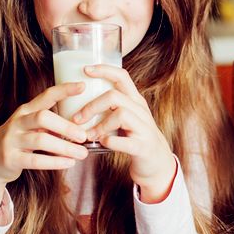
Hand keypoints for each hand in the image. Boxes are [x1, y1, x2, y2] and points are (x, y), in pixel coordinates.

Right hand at [0, 83, 89, 222]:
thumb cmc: (20, 141)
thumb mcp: (31, 127)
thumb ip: (51, 124)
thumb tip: (83, 125)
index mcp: (26, 111)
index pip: (46, 96)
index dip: (64, 90)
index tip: (83, 86)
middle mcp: (17, 122)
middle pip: (43, 117)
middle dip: (66, 126)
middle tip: (84, 136)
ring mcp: (12, 140)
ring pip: (41, 139)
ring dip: (65, 147)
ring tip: (82, 154)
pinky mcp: (10, 158)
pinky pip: (35, 160)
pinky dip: (54, 162)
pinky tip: (69, 163)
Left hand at [77, 65, 176, 203]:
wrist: (157, 163)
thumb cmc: (134, 137)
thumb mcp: (126, 117)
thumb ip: (110, 107)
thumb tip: (77, 97)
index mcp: (135, 100)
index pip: (122, 76)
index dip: (104, 70)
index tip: (85, 70)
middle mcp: (141, 111)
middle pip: (114, 96)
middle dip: (92, 106)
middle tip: (77, 118)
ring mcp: (144, 128)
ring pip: (121, 115)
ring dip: (99, 125)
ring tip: (88, 135)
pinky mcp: (143, 147)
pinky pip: (125, 142)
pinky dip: (110, 142)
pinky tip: (102, 144)